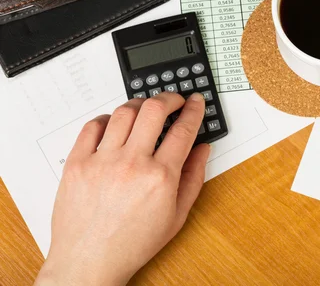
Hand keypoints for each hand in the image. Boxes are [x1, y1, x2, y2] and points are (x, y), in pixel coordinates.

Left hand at [35, 93, 209, 285]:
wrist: (89, 262)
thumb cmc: (131, 243)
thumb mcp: (177, 216)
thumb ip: (193, 178)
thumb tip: (202, 150)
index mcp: (160, 177)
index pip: (183, 129)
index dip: (194, 110)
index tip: (196, 102)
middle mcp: (132, 164)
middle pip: (154, 109)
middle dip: (169, 97)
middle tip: (174, 99)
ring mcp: (102, 161)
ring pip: (124, 112)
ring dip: (139, 105)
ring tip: (145, 110)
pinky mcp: (77, 163)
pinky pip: (93, 126)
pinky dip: (106, 118)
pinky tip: (114, 124)